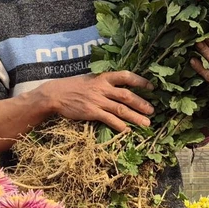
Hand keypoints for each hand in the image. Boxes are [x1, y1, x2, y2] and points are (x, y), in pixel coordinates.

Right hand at [40, 70, 154, 132]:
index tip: (151, 87)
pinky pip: (109, 119)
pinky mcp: (92, 112)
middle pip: (127, 95)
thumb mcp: (90, 79)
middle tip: (153, 110)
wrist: (55, 94)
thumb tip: (119, 87)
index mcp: (103, 77)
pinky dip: (120, 126)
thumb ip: (104, 83)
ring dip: (135, 116)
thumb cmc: (73, 87)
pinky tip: (127, 131)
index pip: (126, 76)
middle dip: (142, 103)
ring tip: (146, 123)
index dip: (140, 81)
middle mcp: (103, 88)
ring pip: (121, 109)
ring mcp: (98, 100)